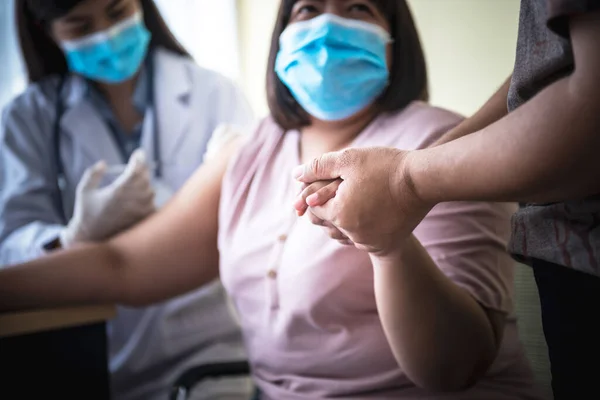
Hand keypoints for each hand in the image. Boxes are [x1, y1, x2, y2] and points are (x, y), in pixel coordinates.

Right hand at [60, 149, 154, 246]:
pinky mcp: (145, 221)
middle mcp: (132, 200)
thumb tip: (104, 163)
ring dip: (144, 187)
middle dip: (141, 172)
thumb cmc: (86, 214)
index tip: (139, 153)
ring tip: (132, 190)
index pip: (136, 169)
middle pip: (145, 178)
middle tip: (135, 170)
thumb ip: (93, 174)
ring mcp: (141, 212)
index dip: (139, 158)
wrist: (91, 240)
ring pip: (150, 191)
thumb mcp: (84, 192)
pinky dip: (147, 201)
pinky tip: (138, 202)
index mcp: (118, 191)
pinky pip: (153, 205)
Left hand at [292, 147, 432, 256]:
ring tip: (357, 199)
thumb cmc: (385, 166)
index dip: (315, 193)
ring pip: (345, 231)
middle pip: (329, 220)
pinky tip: (369, 211)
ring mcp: (369, 243)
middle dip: (331, 205)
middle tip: (342, 189)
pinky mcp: (384, 246)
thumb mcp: (348, 159)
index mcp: (339, 214)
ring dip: (346, 218)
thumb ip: (318, 167)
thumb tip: (295, 175)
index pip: (313, 207)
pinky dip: (362, 227)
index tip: (327, 182)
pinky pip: (362, 239)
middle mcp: (352, 233)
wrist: (423, 181)